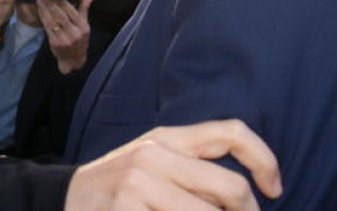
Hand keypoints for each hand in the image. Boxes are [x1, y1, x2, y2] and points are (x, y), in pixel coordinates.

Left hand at [38, 0, 95, 73]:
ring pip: (53, 21)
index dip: (62, 1)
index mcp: (83, 27)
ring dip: (45, 10)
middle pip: (61, 15)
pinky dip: (43, 18)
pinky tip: (40, 11)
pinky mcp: (55, 43)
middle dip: (51, 4)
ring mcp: (64, 39)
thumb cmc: (80, 39)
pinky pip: (47, 28)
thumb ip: (85, 8)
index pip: (71, 11)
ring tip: (40, 1)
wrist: (74, 59)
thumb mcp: (85, 24)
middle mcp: (74, 33)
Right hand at [65, 120, 281, 210]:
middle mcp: (154, 156)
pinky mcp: (126, 210)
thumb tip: (250, 193)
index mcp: (166, 137)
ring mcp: (139, 185)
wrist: (61, 200)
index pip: (230, 132)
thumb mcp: (152, 163)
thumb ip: (192, 167)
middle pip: (231, 187)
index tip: (275, 190)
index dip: (264, 160)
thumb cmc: (117, 188)